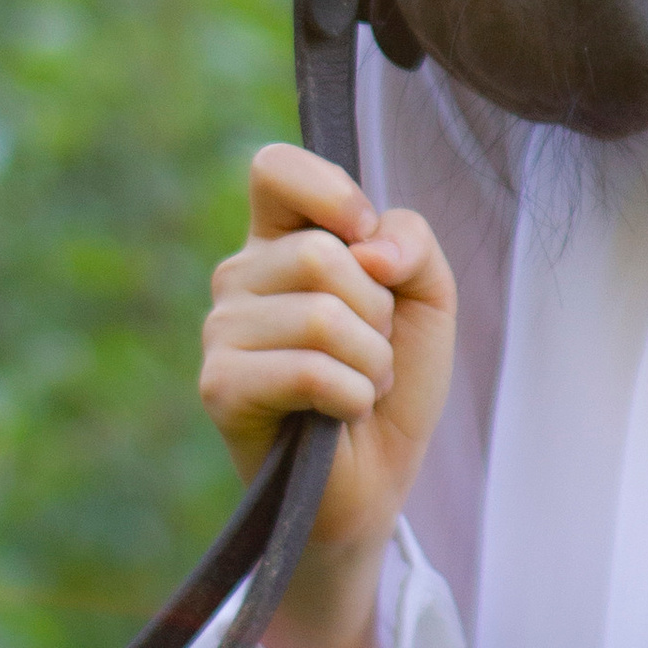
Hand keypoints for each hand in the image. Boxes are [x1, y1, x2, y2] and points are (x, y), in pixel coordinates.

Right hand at [199, 144, 457, 647]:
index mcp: (281, 237)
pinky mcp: (220, 387)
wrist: (375, 480)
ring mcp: (222, 331)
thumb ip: (412, 239)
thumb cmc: (393, 378)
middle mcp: (240, 275)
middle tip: (373, 349)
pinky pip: (308, 369)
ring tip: (359, 384)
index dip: (330, 193)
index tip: (364, 237)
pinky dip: (351, 394)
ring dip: (370, 359)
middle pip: (320, 252)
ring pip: (320, 313)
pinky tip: (342, 411)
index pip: (273, 167)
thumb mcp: (427, 294)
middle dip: (376, 308)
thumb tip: (369, 246)